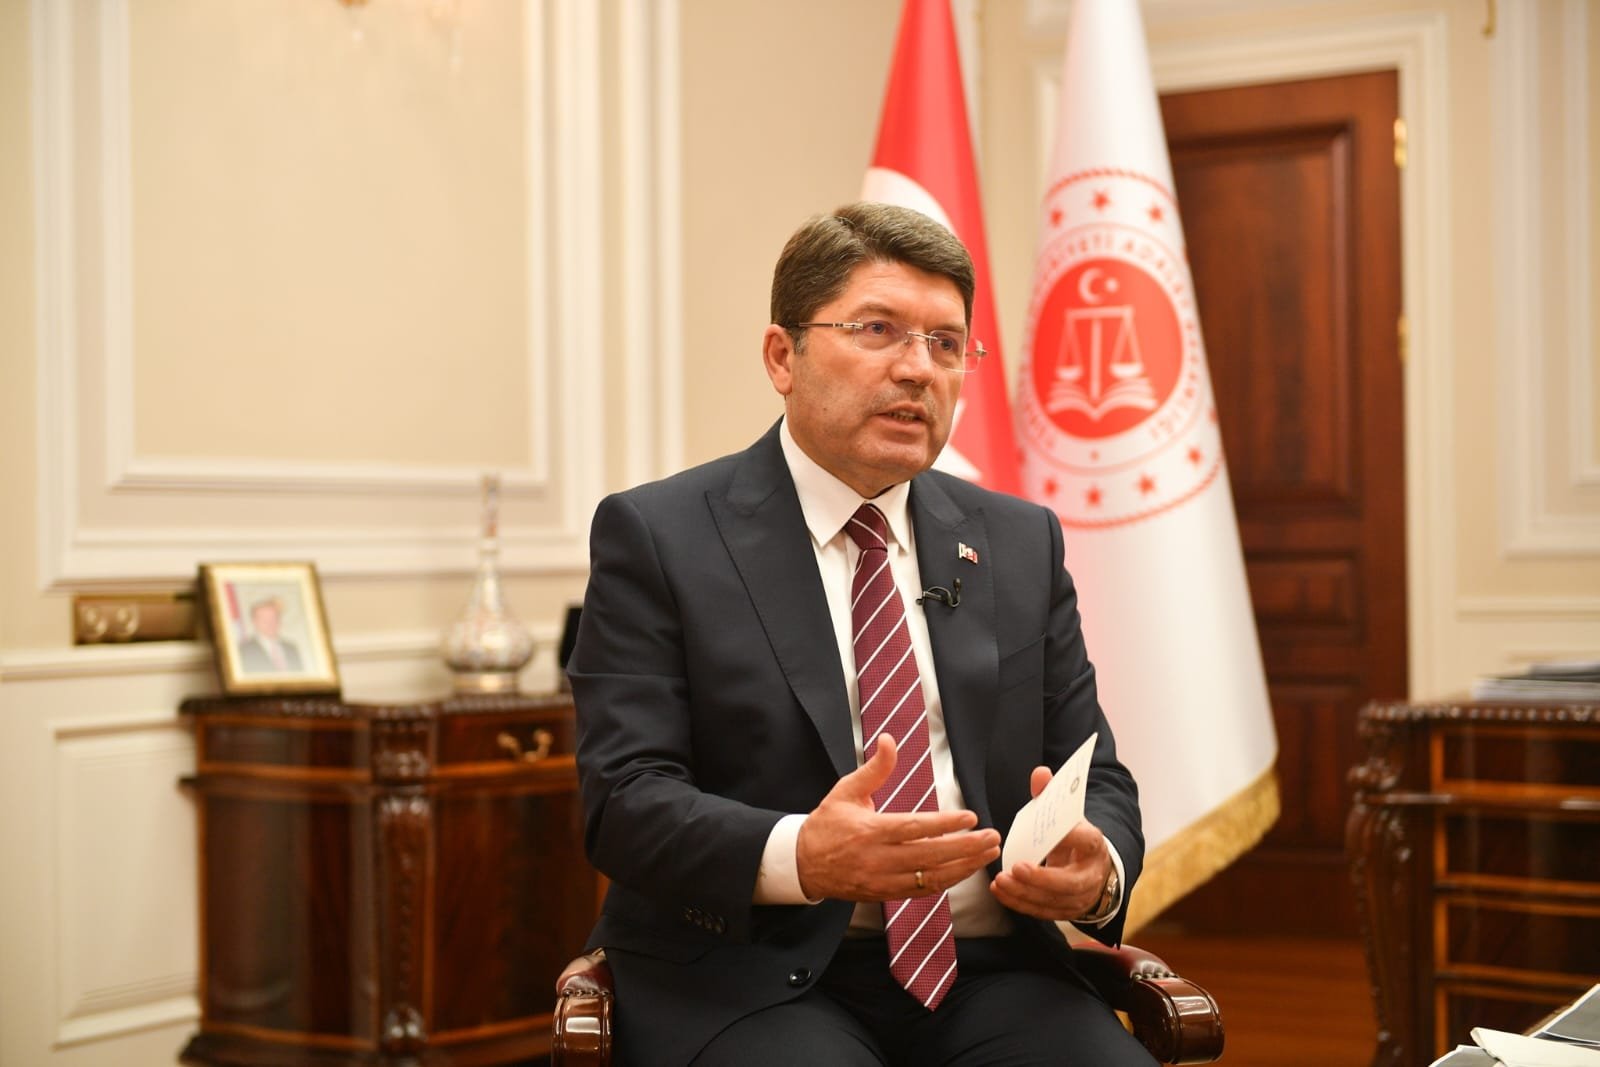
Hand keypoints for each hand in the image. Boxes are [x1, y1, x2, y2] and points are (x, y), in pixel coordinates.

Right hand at [796, 734, 1000, 901]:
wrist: (803, 863)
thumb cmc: (827, 823)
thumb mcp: (846, 790)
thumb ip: (874, 769)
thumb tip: (889, 740)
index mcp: (869, 830)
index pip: (914, 828)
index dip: (944, 825)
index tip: (971, 817)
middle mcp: (877, 858)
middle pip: (929, 856)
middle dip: (965, 848)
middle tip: (992, 838)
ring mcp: (881, 880)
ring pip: (929, 878)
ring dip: (963, 867)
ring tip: (987, 855)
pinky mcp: (884, 894)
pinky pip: (921, 891)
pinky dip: (945, 882)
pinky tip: (964, 870)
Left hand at [990, 765, 1112, 920]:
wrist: (1093, 869)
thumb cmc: (1073, 839)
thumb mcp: (1067, 818)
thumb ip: (1051, 796)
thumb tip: (1040, 773)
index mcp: (1093, 845)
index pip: (1087, 840)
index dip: (1072, 837)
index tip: (1053, 833)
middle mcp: (1091, 875)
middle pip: (1070, 882)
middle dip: (1042, 878)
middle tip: (1016, 868)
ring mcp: (1080, 897)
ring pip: (1054, 901)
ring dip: (1025, 893)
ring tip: (1000, 881)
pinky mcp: (1066, 911)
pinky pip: (1042, 912)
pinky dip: (1020, 903)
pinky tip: (1001, 891)